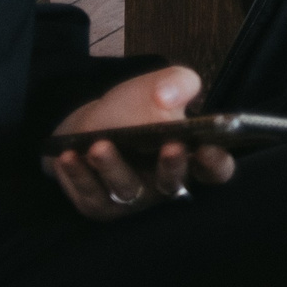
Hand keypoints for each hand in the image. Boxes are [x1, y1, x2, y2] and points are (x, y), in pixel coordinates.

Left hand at [48, 68, 232, 219]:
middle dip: (172, 167)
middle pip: (174, 183)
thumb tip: (168, 97)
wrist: (94, 124)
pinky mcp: (100, 204)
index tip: (208, 147)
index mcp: (192, 158)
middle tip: (169, 146)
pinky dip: (79, 176)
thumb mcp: (163, 84)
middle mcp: (166, 183)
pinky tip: (69, 156)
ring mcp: (133, 198)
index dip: (217, 163)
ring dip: (113, 167)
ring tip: (99, 146)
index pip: (216, 170)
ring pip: (127, 189)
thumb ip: (179, 82)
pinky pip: (90, 194)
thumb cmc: (138, 107)